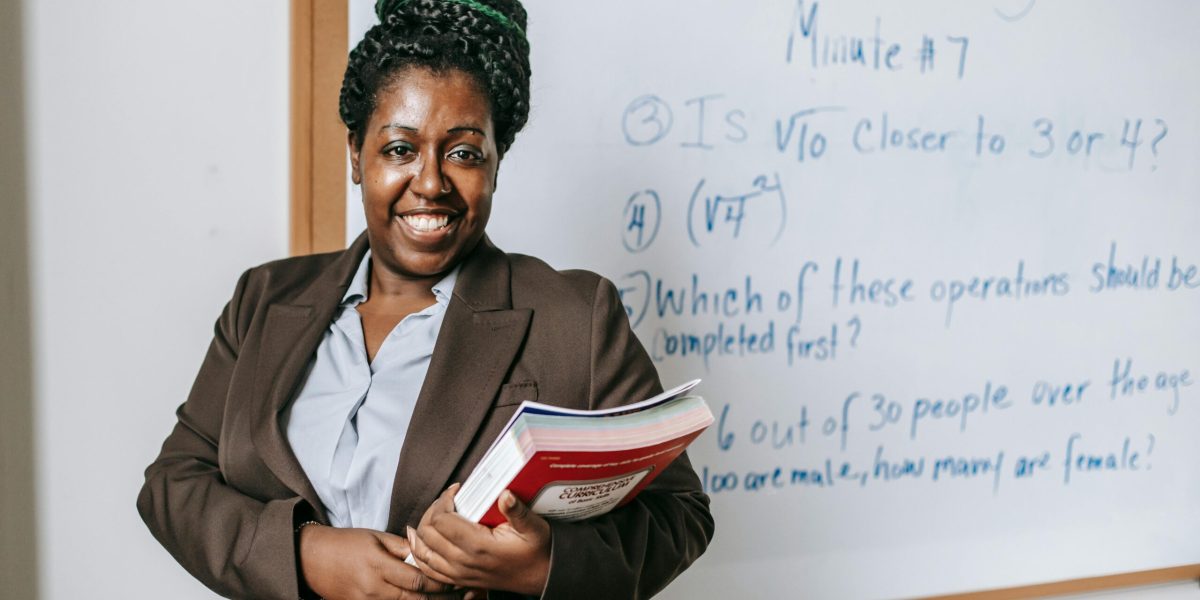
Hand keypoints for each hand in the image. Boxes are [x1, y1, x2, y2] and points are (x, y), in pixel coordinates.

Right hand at [299, 524, 460, 599]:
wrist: (312, 559)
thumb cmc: (345, 543)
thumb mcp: (375, 537)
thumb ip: (403, 547)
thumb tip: (429, 552)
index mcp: (378, 566)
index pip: (418, 580)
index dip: (440, 582)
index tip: (455, 578)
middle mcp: (373, 589)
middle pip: (416, 599)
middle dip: (440, 597)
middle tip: (461, 592)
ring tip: (447, 597)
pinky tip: (421, 599)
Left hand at [408, 484, 551, 595]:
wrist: (540, 577)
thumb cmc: (536, 551)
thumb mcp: (534, 527)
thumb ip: (517, 511)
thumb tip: (505, 494)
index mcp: (479, 546)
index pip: (441, 520)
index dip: (444, 499)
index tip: (455, 490)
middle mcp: (464, 562)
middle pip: (427, 533)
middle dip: (432, 511)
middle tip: (446, 499)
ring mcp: (458, 573)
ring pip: (422, 551)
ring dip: (422, 530)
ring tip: (433, 514)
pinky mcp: (457, 579)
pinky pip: (427, 568)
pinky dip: (420, 553)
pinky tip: (420, 540)